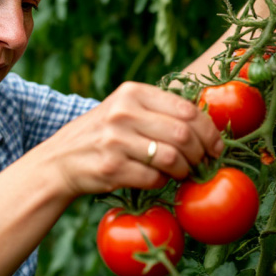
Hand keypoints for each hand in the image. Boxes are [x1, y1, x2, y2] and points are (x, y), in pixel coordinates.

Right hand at [37, 82, 224, 197]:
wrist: (59, 161)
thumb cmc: (102, 135)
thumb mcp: (124, 109)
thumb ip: (159, 110)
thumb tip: (207, 124)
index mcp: (132, 93)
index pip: (186, 110)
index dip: (209, 131)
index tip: (216, 146)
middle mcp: (123, 113)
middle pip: (183, 134)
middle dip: (201, 153)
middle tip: (202, 163)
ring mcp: (115, 140)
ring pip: (172, 158)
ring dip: (184, 170)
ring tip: (181, 173)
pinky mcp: (111, 168)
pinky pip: (154, 178)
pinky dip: (163, 182)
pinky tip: (158, 179)